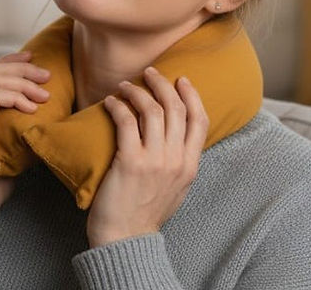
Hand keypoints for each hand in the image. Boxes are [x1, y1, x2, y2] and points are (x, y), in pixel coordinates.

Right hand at [0, 50, 50, 236]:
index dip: (11, 61)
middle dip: (22, 68)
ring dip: (23, 82)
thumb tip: (46, 113)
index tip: (34, 58)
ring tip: (45, 93)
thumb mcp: (12, 146)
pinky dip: (14, 97)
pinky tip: (31, 107)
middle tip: (47, 75)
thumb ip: (20, 126)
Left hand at [86, 66, 208, 247]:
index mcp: (190, 166)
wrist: (126, 238)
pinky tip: (111, 102)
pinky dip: (119, 106)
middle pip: (176, 108)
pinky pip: (126, 121)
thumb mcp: (176, 189)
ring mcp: (154, 160)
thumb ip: (179, 163)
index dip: (192, 95)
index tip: (182, 80)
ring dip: (138, 91)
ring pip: (152, 110)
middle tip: (149, 73)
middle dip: (163, 84)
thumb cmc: (145, 214)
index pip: (199, 120)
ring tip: (125, 85)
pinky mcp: (130, 161)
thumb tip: (175, 139)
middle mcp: (176, 160)